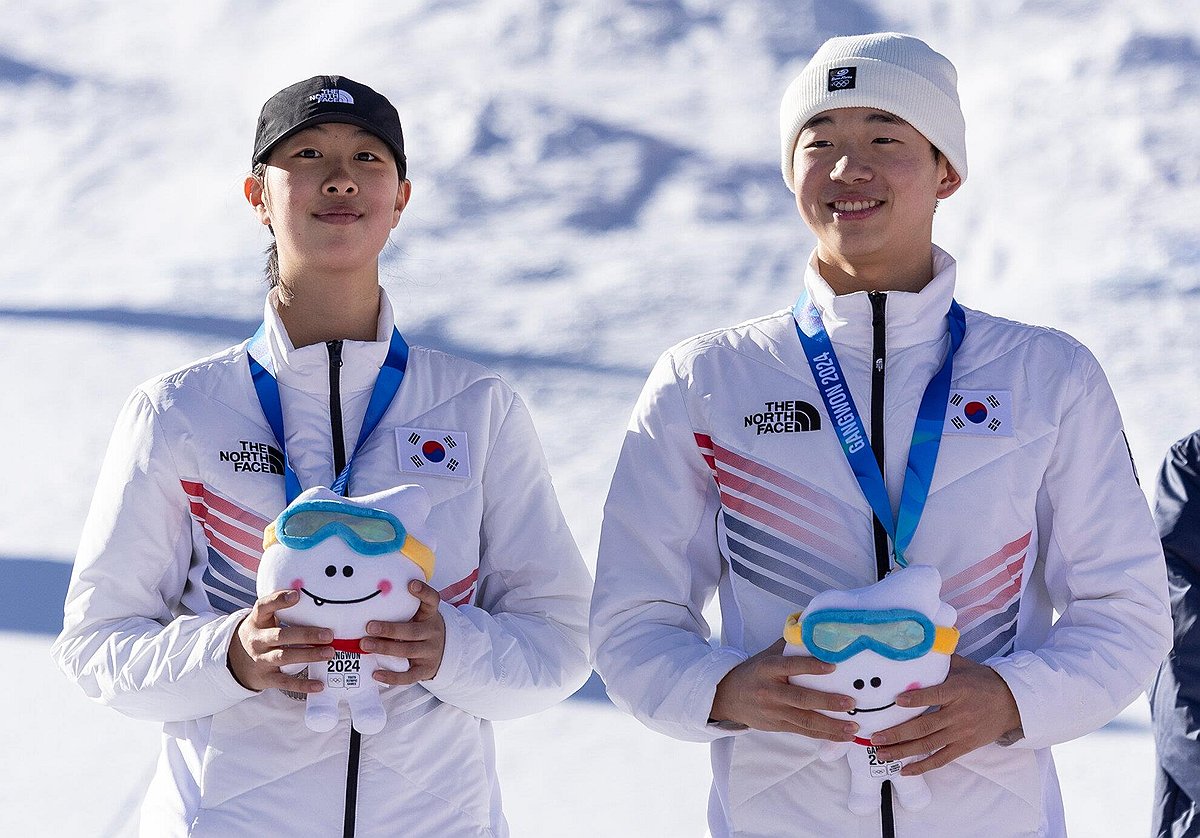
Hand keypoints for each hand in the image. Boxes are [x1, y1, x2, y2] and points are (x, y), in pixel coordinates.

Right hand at [227, 589, 332, 692]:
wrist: (234, 662)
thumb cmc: (261, 635)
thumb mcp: (264, 620)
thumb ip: (283, 610)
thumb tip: (316, 598)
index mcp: (257, 621)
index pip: (264, 606)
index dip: (279, 600)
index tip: (297, 595)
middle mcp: (258, 640)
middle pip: (281, 635)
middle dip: (306, 635)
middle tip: (328, 634)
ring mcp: (261, 659)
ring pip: (284, 657)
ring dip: (309, 655)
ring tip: (329, 653)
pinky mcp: (266, 678)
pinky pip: (285, 682)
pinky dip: (302, 684)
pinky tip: (319, 684)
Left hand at [362, 581, 446, 684]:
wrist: (443, 651)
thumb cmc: (422, 628)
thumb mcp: (420, 615)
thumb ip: (404, 607)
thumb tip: (372, 598)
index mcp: (431, 615)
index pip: (432, 600)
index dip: (423, 592)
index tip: (410, 584)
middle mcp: (433, 632)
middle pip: (412, 631)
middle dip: (390, 629)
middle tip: (369, 626)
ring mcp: (430, 652)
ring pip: (408, 651)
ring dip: (385, 648)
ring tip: (365, 644)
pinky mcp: (425, 670)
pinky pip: (409, 676)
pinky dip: (392, 676)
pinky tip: (376, 674)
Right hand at [710, 639, 858, 740]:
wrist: (728, 697)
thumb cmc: (754, 672)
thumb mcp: (767, 655)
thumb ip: (789, 645)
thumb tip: (812, 627)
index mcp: (768, 669)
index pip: (791, 666)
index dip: (811, 666)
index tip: (832, 666)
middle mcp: (771, 691)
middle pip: (801, 698)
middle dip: (827, 702)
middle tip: (850, 702)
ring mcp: (774, 711)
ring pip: (805, 720)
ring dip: (831, 725)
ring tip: (853, 726)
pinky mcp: (778, 726)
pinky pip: (804, 731)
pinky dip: (824, 734)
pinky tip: (841, 736)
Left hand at [871, 654, 1022, 774]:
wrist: (1012, 703)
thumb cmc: (982, 681)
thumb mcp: (963, 667)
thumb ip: (940, 662)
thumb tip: (915, 649)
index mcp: (957, 691)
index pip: (935, 695)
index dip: (916, 699)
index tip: (896, 701)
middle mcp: (958, 714)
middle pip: (925, 726)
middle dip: (898, 733)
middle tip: (875, 737)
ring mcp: (961, 733)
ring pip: (928, 745)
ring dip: (903, 751)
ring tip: (882, 753)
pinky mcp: (965, 746)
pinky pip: (942, 759)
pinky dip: (923, 766)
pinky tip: (905, 770)